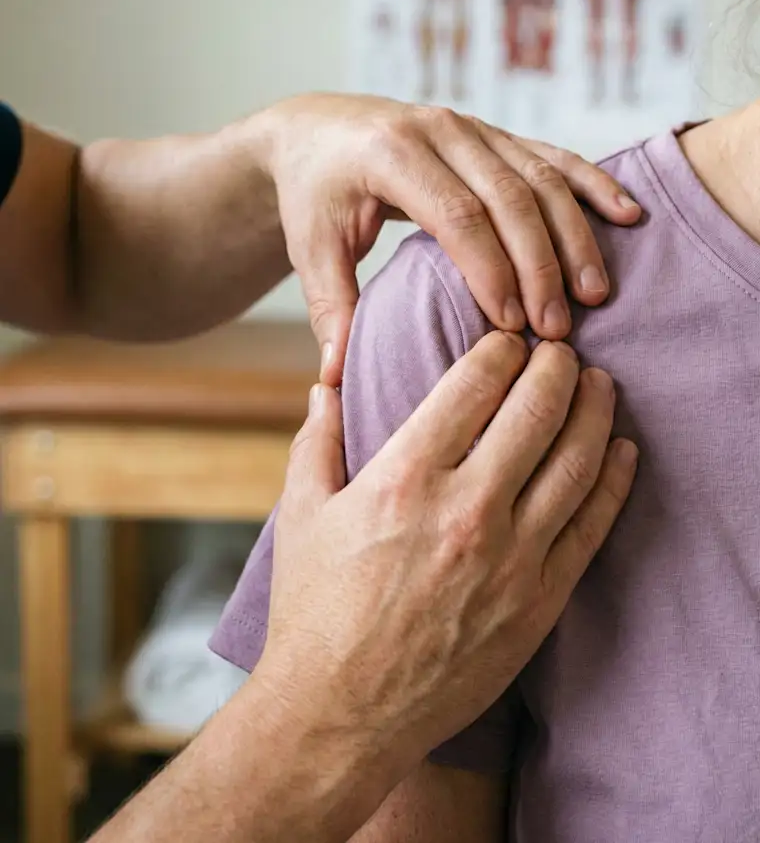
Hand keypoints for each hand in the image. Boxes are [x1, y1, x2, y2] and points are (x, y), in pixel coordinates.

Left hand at [256, 94, 640, 383]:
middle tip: (559, 326)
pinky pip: (552, 156)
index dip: (490, 270)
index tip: (511, 325)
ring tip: (596, 292)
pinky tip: (627, 215)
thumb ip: (330, 308)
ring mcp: (472, 127)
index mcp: (393, 154)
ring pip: (540, 177)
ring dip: (574, 235)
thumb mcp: (311, 246)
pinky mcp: (493, 134)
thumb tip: (337, 379)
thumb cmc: (314, 193)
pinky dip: (591, 185)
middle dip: (540, 264)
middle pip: (510, 196)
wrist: (318, 130)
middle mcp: (440, 130)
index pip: (456, 214)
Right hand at [257, 333, 637, 776]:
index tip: (507, 340)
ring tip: (598, 383)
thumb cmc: (314, 612)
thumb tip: (326, 386)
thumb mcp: (302, 514)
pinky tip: (620, 450)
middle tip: (560, 349)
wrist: (341, 715)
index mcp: (405, 477)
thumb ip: (317, 440)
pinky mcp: (538, 601)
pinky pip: (591, 526)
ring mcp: (511, 557)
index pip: (474, 384)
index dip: (499, 349)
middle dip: (555, 365)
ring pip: (575, 460)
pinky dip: (612, 479)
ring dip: (593, 409)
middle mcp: (466, 508)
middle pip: (536, 410)